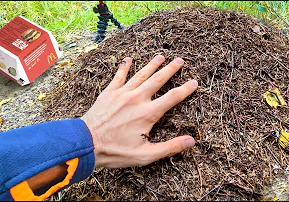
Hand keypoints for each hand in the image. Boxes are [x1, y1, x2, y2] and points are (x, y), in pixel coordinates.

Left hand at [81, 55, 197, 167]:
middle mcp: (137, 99)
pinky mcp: (109, 93)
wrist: (85, 144)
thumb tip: (191, 141)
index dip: (185, 89)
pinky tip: (128, 59)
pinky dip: (124, 67)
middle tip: (180, 60)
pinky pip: (118, 76)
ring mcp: (122, 94)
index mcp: (148, 113)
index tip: (194, 82)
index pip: (172, 98)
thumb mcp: (146, 155)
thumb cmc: (116, 152)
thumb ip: (170, 147)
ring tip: (161, 56)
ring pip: (140, 75)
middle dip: (170, 69)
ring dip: (152, 65)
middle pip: (158, 80)